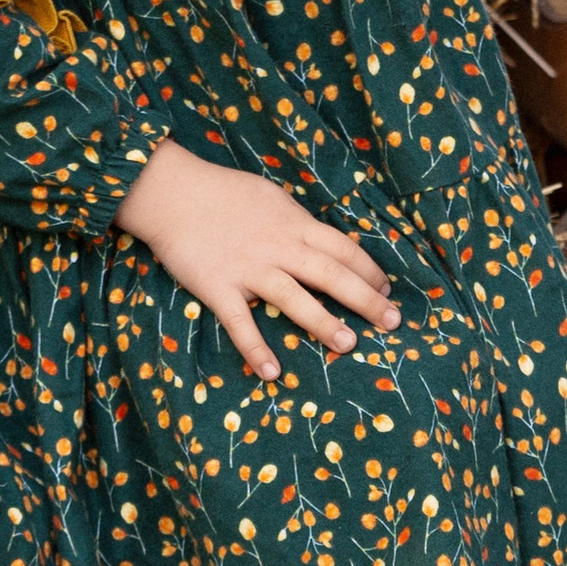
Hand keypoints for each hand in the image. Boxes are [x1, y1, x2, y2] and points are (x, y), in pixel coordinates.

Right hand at [115, 139, 400, 381]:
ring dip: (323, 323)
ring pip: (295, 299)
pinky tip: (271, 372)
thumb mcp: (272, 198)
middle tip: (393, 322)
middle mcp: (280, 248)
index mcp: (295, 224)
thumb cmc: (224, 193)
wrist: (173, 193)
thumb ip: (297, 223)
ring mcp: (250, 269)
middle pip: (332, 275)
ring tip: (349, 344)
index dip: (369, 270)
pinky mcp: (219, 288)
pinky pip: (240, 323)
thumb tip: (324, 241)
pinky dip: (256, 348)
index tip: (387, 289)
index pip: (344, 249)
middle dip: (366, 299)